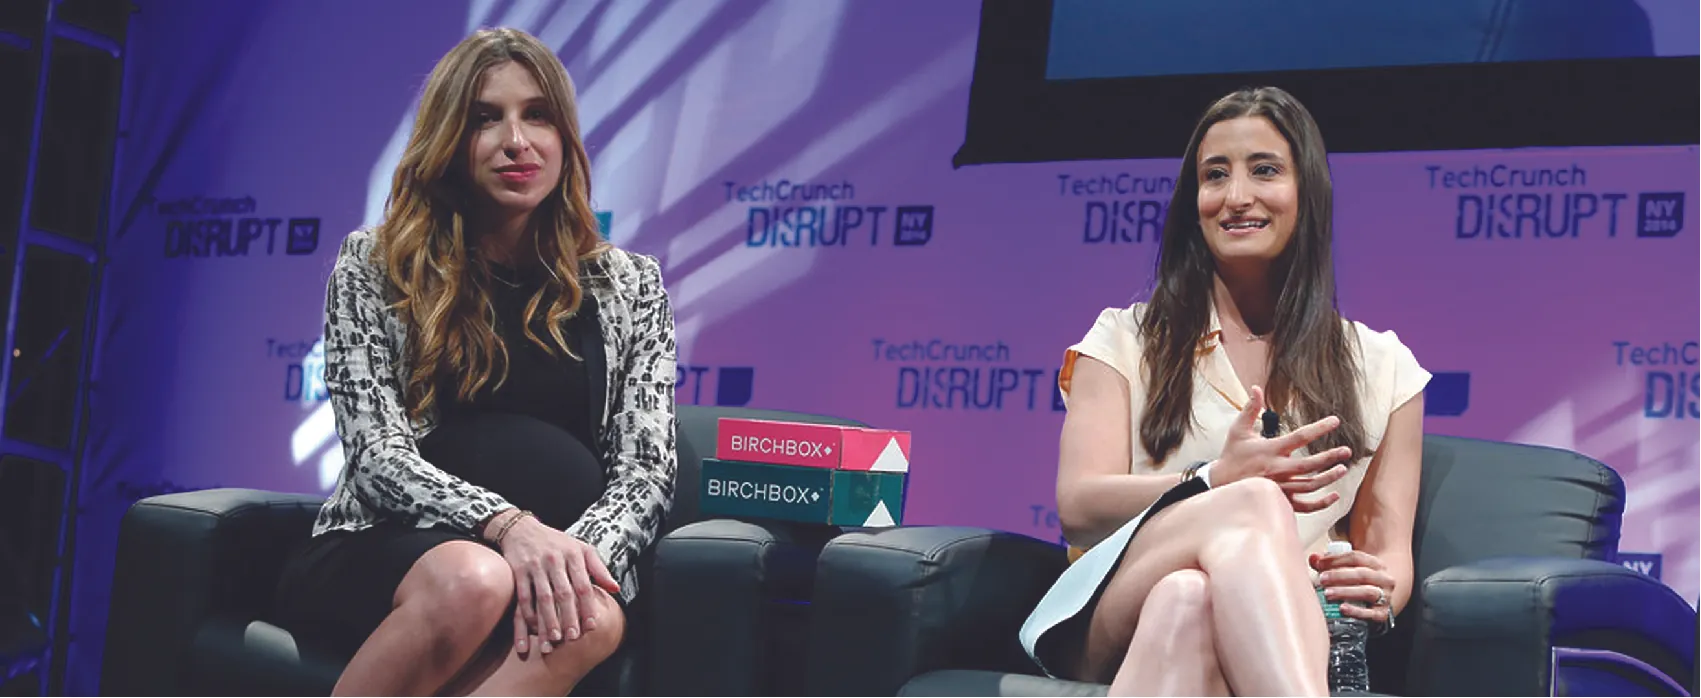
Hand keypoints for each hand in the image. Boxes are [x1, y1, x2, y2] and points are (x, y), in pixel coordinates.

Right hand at [487, 511, 619, 654]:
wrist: (522, 529)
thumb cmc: (556, 542)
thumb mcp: (581, 548)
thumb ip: (599, 569)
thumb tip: (616, 588)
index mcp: (573, 555)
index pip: (583, 585)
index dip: (588, 607)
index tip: (591, 626)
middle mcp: (555, 560)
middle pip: (564, 593)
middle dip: (569, 617)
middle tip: (573, 637)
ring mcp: (535, 566)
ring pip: (543, 597)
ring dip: (549, 620)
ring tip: (554, 638)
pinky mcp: (518, 571)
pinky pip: (523, 596)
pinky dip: (528, 613)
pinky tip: (533, 628)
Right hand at [1213, 386, 1352, 511]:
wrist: (1219, 483)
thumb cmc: (1232, 455)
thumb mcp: (1238, 430)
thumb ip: (1250, 409)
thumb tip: (1256, 389)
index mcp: (1270, 450)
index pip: (1300, 437)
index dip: (1319, 428)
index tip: (1335, 421)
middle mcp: (1277, 469)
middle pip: (1309, 464)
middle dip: (1330, 457)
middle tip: (1346, 451)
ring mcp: (1280, 487)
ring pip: (1310, 485)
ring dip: (1328, 478)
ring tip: (1343, 469)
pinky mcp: (1280, 500)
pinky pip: (1304, 506)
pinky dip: (1321, 503)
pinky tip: (1334, 496)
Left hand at [1311, 548, 1396, 624]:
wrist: (1380, 602)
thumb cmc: (1359, 584)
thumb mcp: (1349, 570)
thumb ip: (1329, 564)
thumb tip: (1313, 558)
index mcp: (1375, 564)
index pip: (1356, 557)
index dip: (1337, 559)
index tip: (1320, 564)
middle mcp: (1383, 579)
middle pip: (1362, 574)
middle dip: (1339, 576)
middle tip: (1322, 579)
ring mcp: (1385, 597)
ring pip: (1367, 592)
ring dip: (1346, 592)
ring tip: (1327, 594)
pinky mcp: (1383, 614)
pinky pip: (1371, 614)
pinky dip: (1356, 611)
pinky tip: (1342, 609)